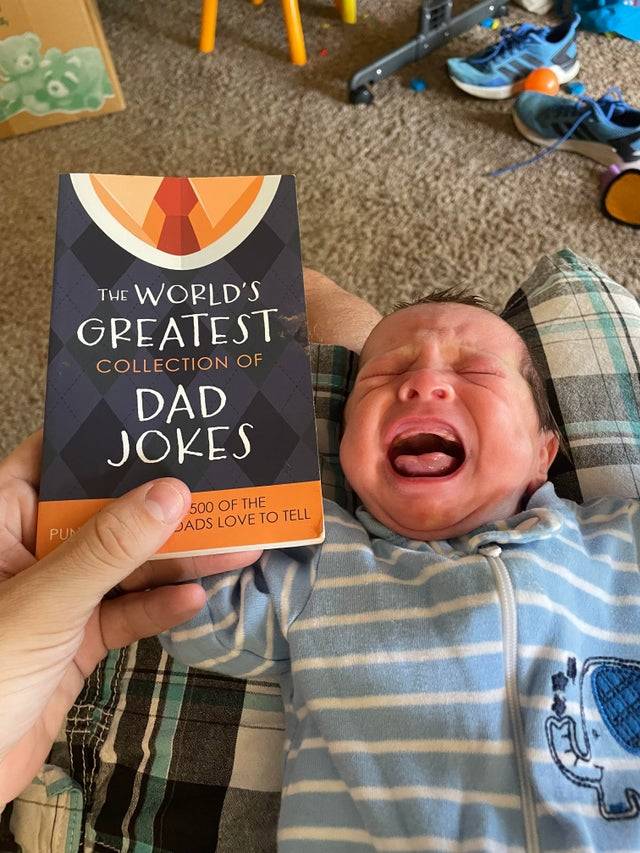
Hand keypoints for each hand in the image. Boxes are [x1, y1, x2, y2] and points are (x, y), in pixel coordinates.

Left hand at [0, 432, 260, 805]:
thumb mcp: (45, 602)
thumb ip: (107, 549)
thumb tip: (170, 493)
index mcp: (1, 522)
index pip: (52, 460)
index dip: (103, 440)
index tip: (164, 428)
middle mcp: (30, 552)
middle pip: (104, 512)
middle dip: (161, 505)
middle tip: (221, 487)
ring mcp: (57, 598)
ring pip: (124, 564)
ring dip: (177, 559)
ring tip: (235, 544)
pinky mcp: (76, 642)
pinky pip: (126, 613)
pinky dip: (160, 607)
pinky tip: (196, 598)